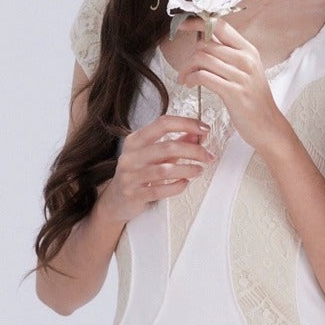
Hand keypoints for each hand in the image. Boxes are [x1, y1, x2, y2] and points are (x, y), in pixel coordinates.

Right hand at [97, 113, 211, 224]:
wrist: (117, 200)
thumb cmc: (137, 174)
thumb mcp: (155, 155)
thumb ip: (175, 144)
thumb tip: (197, 135)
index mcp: (135, 140)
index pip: (163, 124)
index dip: (186, 124)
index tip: (204, 129)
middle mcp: (131, 155)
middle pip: (168, 147)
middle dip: (194, 151)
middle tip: (208, 156)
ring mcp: (131, 175)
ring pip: (165, 170)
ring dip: (188, 169)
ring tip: (200, 170)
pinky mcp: (134, 194)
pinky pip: (160, 190)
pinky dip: (177, 186)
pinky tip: (185, 183)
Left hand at [177, 19, 285, 153]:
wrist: (268, 127)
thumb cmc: (254, 101)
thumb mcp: (246, 71)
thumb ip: (228, 55)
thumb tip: (205, 41)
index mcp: (249, 50)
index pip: (220, 25)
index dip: (197, 23)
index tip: (181, 27)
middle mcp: (246, 59)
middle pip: (206, 44)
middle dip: (189, 56)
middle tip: (185, 70)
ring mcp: (241, 75)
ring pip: (202, 59)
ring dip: (187, 69)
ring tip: (185, 79)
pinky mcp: (233, 92)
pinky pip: (203, 76)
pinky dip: (191, 79)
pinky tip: (190, 85)